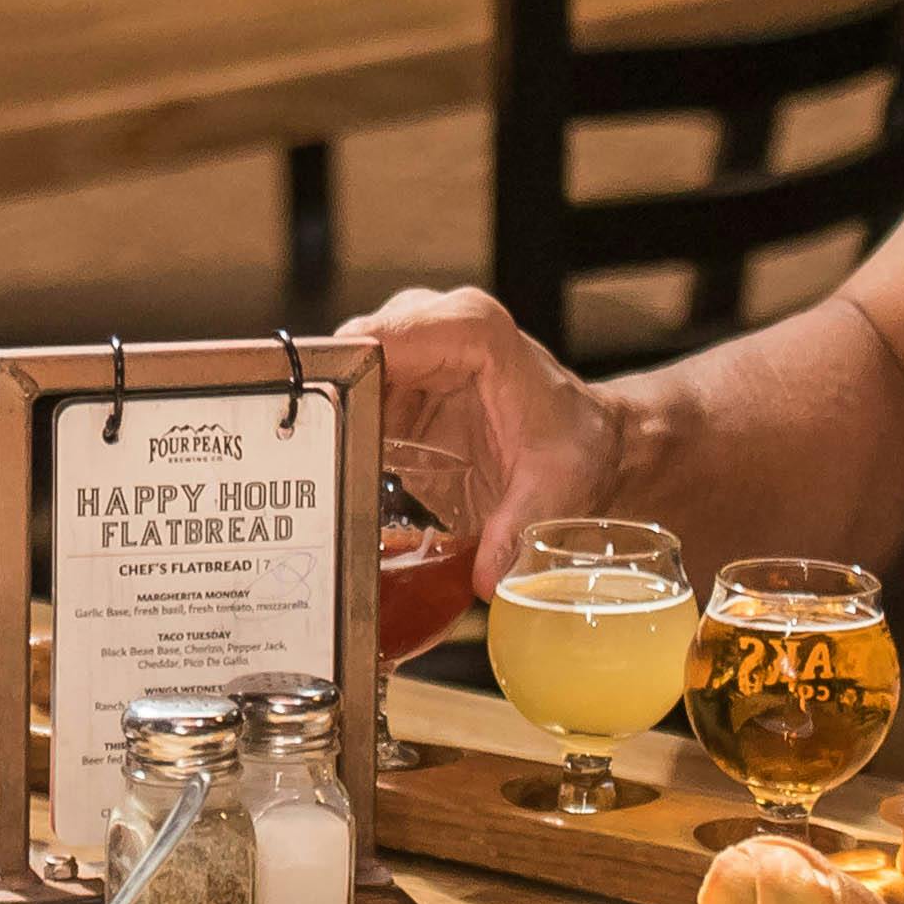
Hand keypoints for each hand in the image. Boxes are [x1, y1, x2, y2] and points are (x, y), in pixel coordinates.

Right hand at [343, 285, 618, 593]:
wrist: (593, 444)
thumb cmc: (577, 448)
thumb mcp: (553, 492)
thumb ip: (515, 530)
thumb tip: (486, 577)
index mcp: (473, 331)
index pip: (383, 337)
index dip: (341, 376)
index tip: (317, 427)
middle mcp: (436, 325)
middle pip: (348, 352)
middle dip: (322, 406)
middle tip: (311, 465)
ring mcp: (413, 349)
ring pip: (339, 373)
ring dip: (326, 422)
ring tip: (318, 475)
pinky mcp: (399, 380)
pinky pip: (349, 396)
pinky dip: (338, 431)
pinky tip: (335, 471)